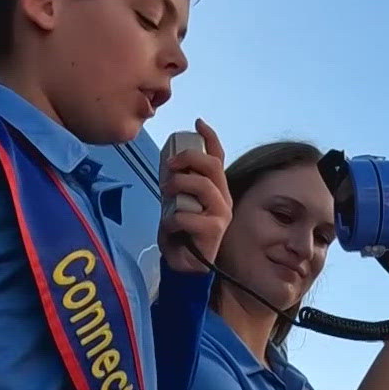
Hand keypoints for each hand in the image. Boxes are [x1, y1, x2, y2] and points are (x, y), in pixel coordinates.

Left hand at [158, 119, 230, 273]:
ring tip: (165, 193)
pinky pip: (188, 215)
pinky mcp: (214, 230)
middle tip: (169, 165)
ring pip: (203, 186)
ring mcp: (221, 214)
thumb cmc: (181, 234)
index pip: (218, 157)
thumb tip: (169, 163)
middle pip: (212, 166)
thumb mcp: (176, 203)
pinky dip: (172, 220)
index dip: (209, 138)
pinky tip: (169, 228)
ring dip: (179, 185)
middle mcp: (223, 199)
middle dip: (189, 158)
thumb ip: (178, 185)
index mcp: (215, 190)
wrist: (185, 267)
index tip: (197, 122)